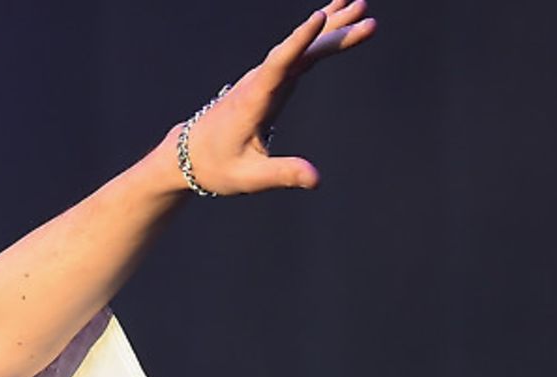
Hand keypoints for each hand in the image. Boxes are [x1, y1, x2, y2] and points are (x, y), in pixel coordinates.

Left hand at [182, 0, 377, 193]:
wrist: (189, 155)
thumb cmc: (217, 167)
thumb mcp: (249, 177)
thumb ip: (283, 174)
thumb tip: (316, 179)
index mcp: (253, 101)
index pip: (278, 65)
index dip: (299, 41)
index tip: (319, 17)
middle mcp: (260, 83)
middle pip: (299, 52)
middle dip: (332, 34)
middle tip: (367, 18)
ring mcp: (266, 79)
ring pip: (302, 48)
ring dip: (331, 27)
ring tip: (360, 5)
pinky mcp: (272, 81)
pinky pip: (299, 53)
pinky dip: (319, 36)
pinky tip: (335, 18)